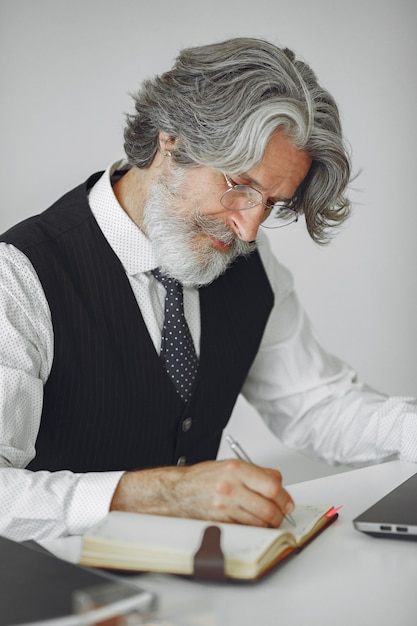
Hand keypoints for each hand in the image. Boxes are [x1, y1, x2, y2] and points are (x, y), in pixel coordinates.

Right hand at [110, 459, 293, 527]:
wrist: (177, 491)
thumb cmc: (203, 478)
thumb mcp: (230, 466)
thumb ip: (256, 473)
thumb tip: (278, 484)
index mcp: (236, 469)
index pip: (272, 485)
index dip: (284, 496)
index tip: (286, 501)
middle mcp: (231, 486)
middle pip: (269, 507)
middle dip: (280, 514)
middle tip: (281, 514)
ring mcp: (225, 505)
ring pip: (260, 521)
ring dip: (268, 523)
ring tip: (267, 519)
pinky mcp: (220, 521)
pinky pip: (246, 528)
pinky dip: (253, 528)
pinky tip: (251, 522)